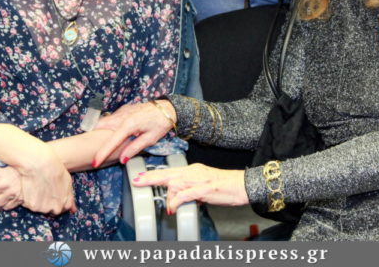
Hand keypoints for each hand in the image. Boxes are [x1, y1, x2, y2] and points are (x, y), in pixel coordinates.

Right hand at [16, 145, 76, 214]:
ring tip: (36, 186)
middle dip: (47, 203)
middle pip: (50, 210)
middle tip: (43, 190)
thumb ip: (70, 197)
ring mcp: (44, 208)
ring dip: (37, 201)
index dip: (56, 201)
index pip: (62, 209)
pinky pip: (29, 205)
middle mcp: (56, 208)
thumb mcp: (67, 182)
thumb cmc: (54, 170)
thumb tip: (73, 210)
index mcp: (66, 203)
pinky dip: (28, 199)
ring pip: (39, 208)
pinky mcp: (33, 206)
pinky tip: (30, 188)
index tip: (51, 194)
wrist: (39, 163)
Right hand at [92, 101, 174, 166]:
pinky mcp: (123, 109)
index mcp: (129, 124)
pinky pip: (110, 118)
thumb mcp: (150, 139)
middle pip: (100, 126)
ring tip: (100, 144)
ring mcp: (122, 111)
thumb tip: (122, 159)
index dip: (102, 153)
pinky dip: (107, 126)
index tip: (95, 162)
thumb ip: (134, 148)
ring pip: (104, 121)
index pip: (112, 141)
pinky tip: (112, 134)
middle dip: (94, 138)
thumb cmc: (160, 123)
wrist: (166, 108)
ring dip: (99, 132)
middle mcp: (122, 116)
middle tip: (94, 151)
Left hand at [132, 163, 247, 213]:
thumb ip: (191, 189)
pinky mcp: (203, 189)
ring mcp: (198, 180)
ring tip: (168, 207)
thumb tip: (182, 198)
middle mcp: (193, 172)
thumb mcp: (204, 184)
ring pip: (173, 183)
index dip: (154, 174)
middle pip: (166, 174)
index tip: (141, 177)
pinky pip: (184, 195)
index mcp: (192, 170)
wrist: (242, 185)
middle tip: (136, 181)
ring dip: (167, 197)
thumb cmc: (225, 186)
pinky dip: (175, 202)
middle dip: (150, 178)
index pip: (169, 171)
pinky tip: (173, 208)